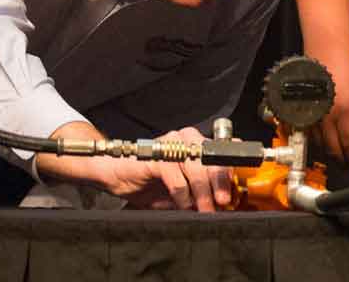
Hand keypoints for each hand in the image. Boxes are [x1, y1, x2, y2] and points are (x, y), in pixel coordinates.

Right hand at [106, 127, 231, 211]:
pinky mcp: (157, 155)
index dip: (230, 171)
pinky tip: (182, 205)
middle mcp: (188, 138)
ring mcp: (173, 144)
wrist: (113, 175)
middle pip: (213, 159)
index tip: (235, 191)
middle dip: (219, 185)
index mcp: (196, 143)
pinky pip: (176, 177)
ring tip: (204, 209)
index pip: (222, 152)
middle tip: (222, 203)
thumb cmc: (147, 181)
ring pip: (197, 168)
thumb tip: (220, 202)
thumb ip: (199, 190)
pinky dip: (182, 194)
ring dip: (202, 193)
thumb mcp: (181, 190)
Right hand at [307, 41, 348, 174]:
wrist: (327, 49)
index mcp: (345, 113)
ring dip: (328, 151)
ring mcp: (310, 113)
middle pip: (332, 149)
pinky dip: (314, 140)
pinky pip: (305, 132)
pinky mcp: (299, 109)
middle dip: (341, 160)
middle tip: (348, 164)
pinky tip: (322, 140)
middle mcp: (326, 116)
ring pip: (318, 143)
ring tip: (337, 153)